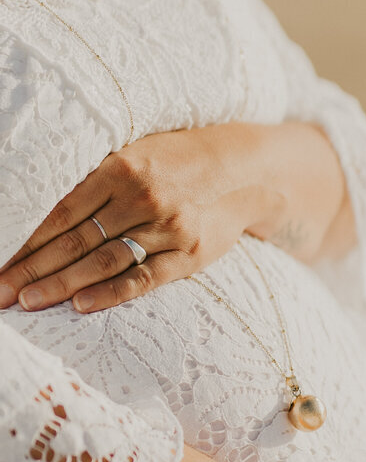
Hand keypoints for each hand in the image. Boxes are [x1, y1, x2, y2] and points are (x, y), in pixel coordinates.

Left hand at [0, 122, 353, 314]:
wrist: (244, 171)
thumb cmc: (175, 164)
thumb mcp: (136, 155)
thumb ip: (96, 180)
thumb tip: (42, 211)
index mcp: (122, 167)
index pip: (62, 211)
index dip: (27, 240)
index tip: (0, 262)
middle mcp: (144, 196)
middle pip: (75, 240)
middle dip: (32, 269)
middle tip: (1, 292)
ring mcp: (168, 228)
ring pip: (103, 261)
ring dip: (61, 285)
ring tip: (27, 302)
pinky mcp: (189, 255)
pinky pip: (142, 278)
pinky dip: (110, 293)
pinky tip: (80, 305)